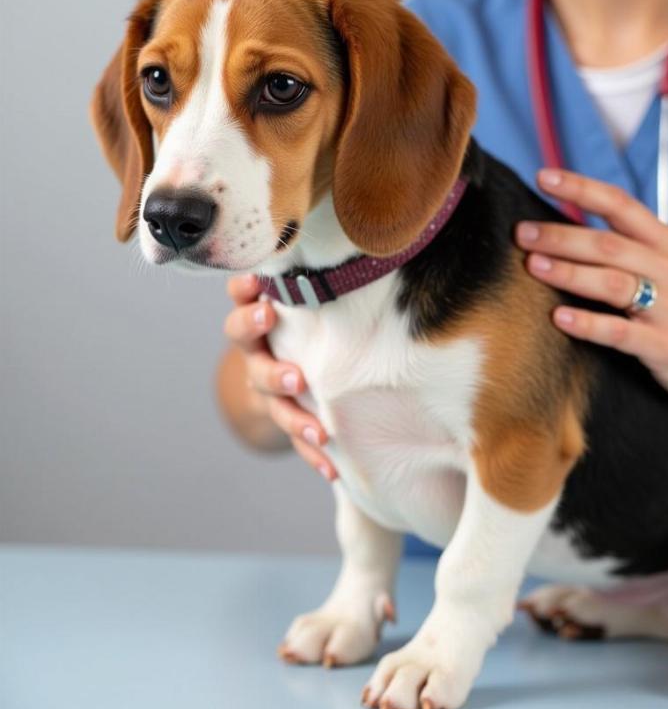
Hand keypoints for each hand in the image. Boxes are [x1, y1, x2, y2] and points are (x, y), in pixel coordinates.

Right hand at [224, 274, 337, 479]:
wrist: (307, 366)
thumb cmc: (322, 316)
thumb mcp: (321, 296)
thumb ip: (331, 279)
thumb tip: (384, 240)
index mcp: (262, 310)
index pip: (241, 300)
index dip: (245, 300)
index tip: (262, 299)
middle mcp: (258, 345)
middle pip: (249, 354)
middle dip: (271, 367)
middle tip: (296, 377)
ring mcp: (266, 382)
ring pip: (270, 401)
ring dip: (294, 417)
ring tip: (320, 430)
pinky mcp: (283, 413)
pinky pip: (294, 436)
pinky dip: (312, 452)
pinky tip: (331, 468)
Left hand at [515, 169, 667, 413]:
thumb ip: (629, 247)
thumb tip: (566, 227)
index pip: (621, 205)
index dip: (582, 189)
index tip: (544, 176)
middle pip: (609, 244)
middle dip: (561, 235)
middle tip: (522, 232)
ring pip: (613, 283)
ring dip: (569, 272)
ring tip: (533, 265)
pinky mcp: (666, 348)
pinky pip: (621, 333)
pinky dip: (589, 324)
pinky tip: (559, 318)